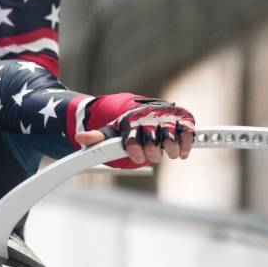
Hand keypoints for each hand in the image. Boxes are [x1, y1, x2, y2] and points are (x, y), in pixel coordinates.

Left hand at [75, 99, 194, 164]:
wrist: (147, 109)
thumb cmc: (130, 125)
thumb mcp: (112, 130)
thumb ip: (98, 137)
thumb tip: (79, 138)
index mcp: (131, 120)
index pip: (133, 140)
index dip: (136, 152)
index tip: (138, 158)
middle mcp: (149, 116)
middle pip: (153, 142)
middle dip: (153, 153)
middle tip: (153, 155)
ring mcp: (167, 116)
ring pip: (171, 138)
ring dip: (170, 150)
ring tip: (167, 152)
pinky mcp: (183, 117)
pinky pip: (188, 133)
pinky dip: (186, 145)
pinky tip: (181, 152)